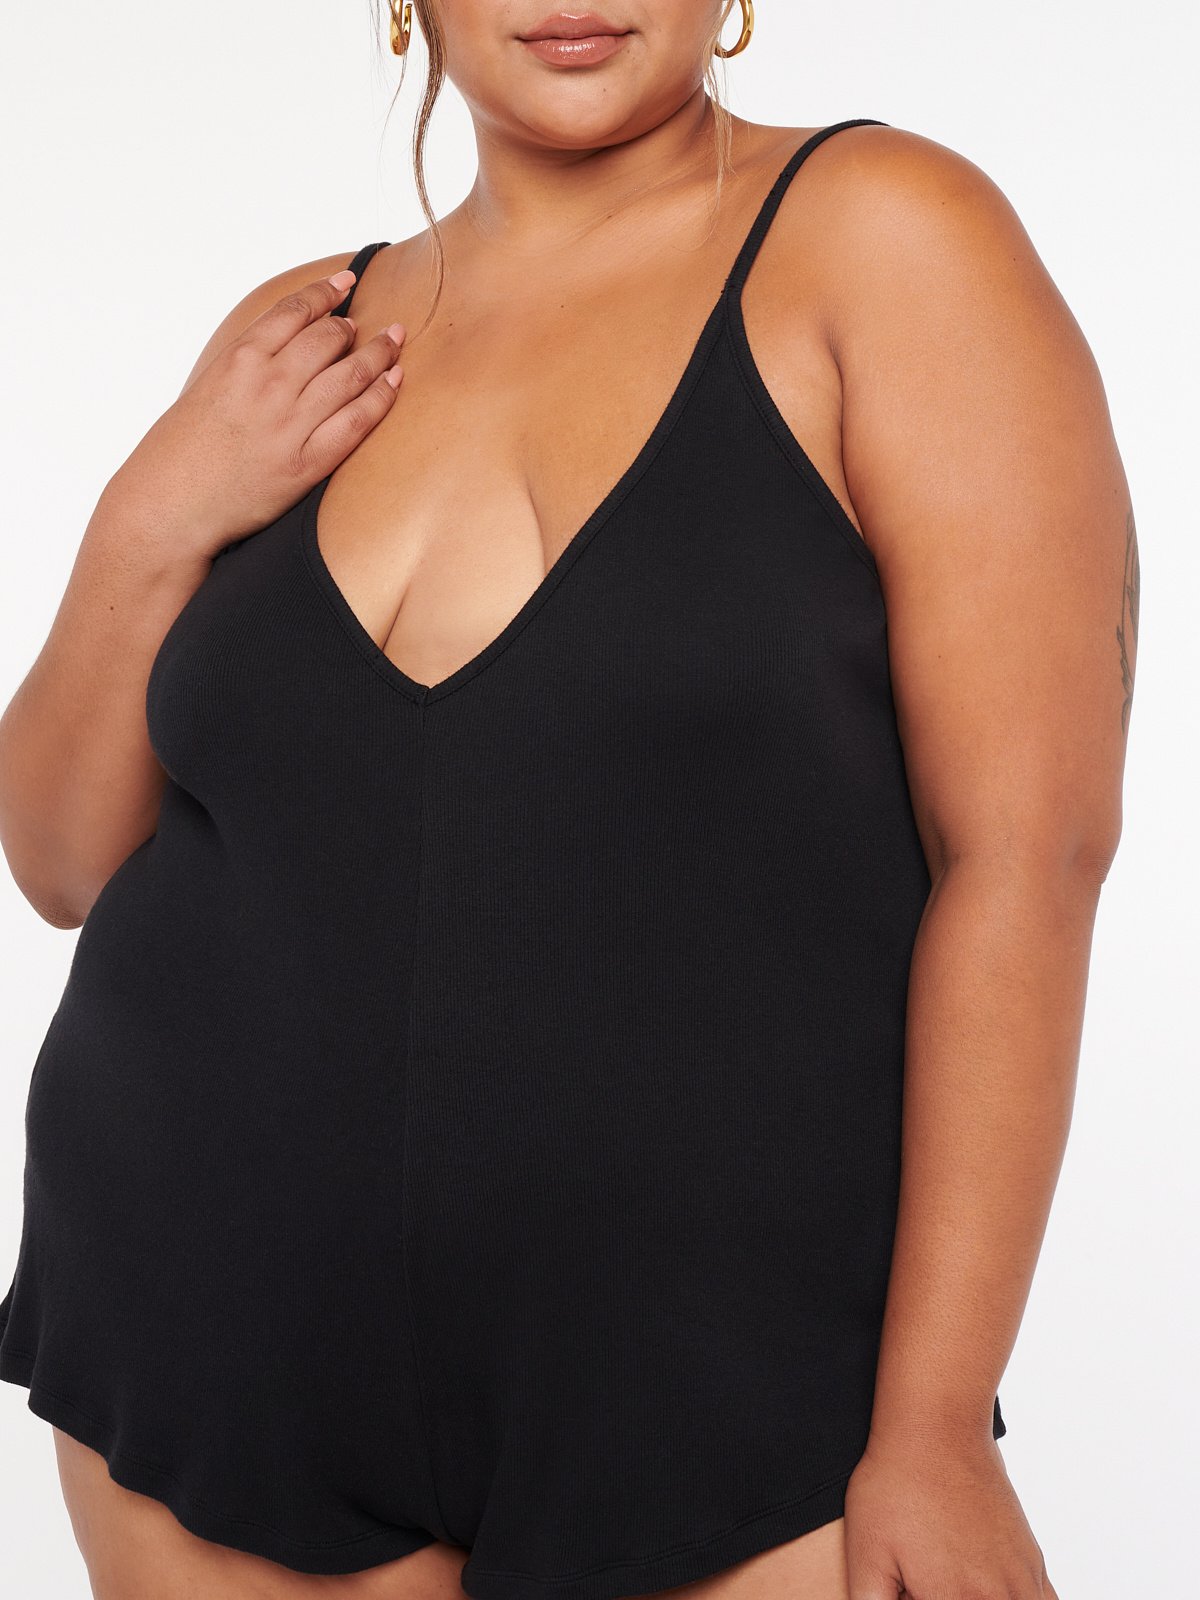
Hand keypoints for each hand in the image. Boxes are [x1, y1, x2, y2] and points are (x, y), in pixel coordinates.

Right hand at [107, 270, 405, 558]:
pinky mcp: (307, 463)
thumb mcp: (206, 389)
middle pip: (328, 338)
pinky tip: (395, 381)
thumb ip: (244, 367)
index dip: (326, 293)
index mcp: (239, 359)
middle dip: (352, 327)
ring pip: (351, 372)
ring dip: (378, 352)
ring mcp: (290, 423)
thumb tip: (279, 350)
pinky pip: (358, 421)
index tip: (346, 283)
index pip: (294, 311)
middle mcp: (269, 384)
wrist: (169, 504)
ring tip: (393, 342)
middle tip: (367, 327)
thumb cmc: (180, 452)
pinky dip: (382, 396)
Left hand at [843, 1426, 1058, 1598]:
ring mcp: (1020, 1580)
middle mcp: (994, 1597)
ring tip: (957, 1583)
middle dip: (952, 1598)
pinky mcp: (1032, 1560)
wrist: (936, 1427)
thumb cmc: (896, 1483)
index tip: (914, 1592)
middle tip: (929, 1581)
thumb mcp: (865, 1550)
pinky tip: (999, 1593)